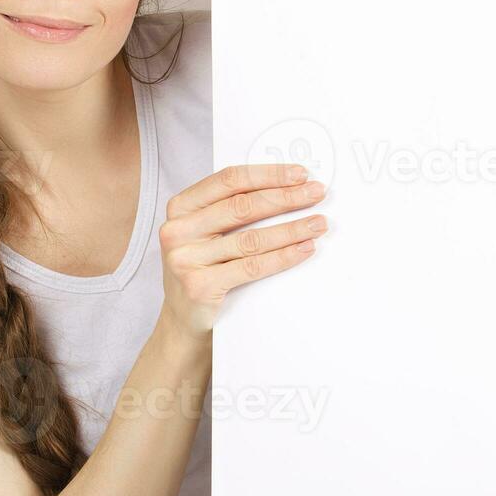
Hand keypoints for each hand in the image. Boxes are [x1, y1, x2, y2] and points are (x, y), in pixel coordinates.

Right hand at [157, 163, 327, 342]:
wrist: (182, 322)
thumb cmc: (202, 269)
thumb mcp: (205, 233)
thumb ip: (230, 210)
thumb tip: (286, 188)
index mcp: (181, 207)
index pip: (229, 180)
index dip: (268, 175)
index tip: (299, 174)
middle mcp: (178, 230)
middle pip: (242, 206)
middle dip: (286, 198)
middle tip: (316, 194)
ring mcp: (186, 259)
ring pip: (251, 238)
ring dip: (292, 229)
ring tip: (317, 224)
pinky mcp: (200, 285)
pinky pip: (252, 267)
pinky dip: (283, 257)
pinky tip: (303, 249)